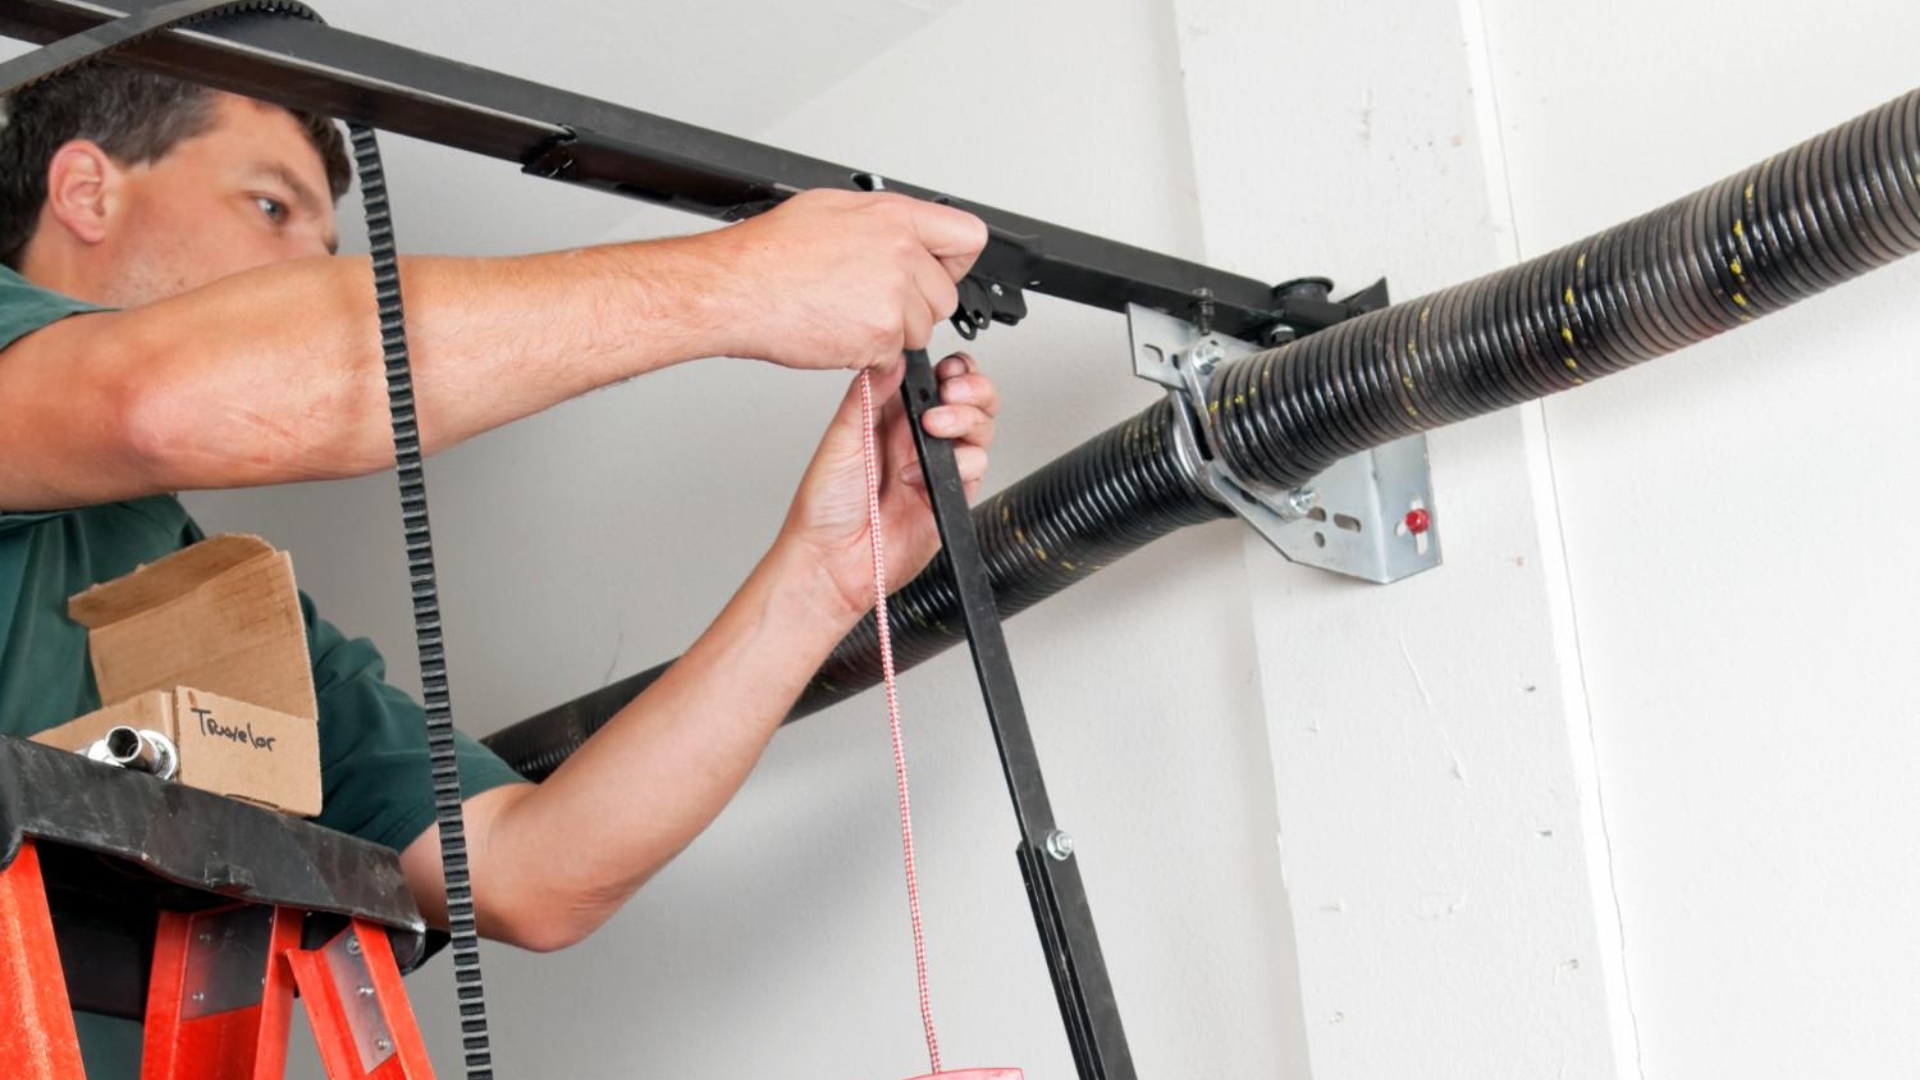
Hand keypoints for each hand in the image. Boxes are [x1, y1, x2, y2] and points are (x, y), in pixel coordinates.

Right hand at [707, 190, 987, 371]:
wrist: (735, 288)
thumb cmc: (768, 252)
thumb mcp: (831, 208)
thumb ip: (881, 221)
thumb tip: (901, 232)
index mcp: (894, 217)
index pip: (967, 237)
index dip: (953, 261)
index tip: (938, 270)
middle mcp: (901, 253)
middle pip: (945, 295)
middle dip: (917, 306)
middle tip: (873, 301)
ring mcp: (893, 297)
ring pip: (921, 330)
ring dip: (892, 332)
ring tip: (847, 313)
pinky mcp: (880, 336)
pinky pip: (893, 355)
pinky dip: (869, 353)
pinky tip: (838, 330)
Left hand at [777, 352, 999, 623]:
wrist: (832, 561)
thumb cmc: (825, 508)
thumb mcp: (840, 440)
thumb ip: (868, 397)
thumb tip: (892, 359)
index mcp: (890, 417)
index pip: (934, 379)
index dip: (950, 369)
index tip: (945, 369)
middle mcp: (917, 438)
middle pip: (969, 399)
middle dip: (972, 388)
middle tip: (952, 392)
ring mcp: (935, 466)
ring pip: (980, 428)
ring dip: (966, 419)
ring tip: (936, 427)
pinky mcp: (949, 496)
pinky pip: (976, 467)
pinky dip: (960, 463)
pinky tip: (922, 475)